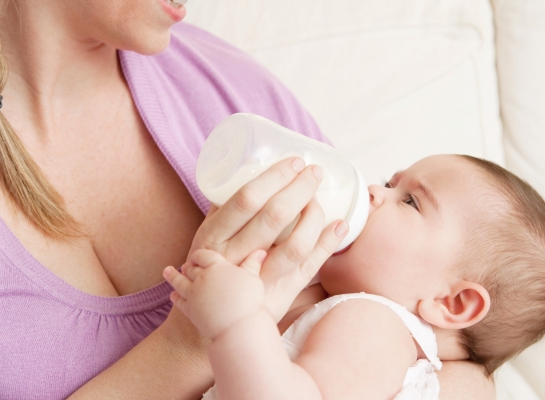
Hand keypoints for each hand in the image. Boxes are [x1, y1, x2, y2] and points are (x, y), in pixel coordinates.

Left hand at [164, 249, 267, 339]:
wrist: (239, 328)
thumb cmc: (250, 302)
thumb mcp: (254, 279)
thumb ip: (253, 264)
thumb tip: (261, 251)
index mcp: (217, 267)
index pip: (203, 255)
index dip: (199, 255)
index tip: (197, 256)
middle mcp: (202, 278)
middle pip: (190, 268)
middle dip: (188, 266)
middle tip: (185, 265)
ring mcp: (193, 294)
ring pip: (179, 282)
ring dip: (172, 276)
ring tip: (167, 271)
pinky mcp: (189, 310)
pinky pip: (179, 301)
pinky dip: (175, 297)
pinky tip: (172, 295)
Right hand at [185, 157, 347, 320]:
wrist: (205, 324)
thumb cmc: (208, 270)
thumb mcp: (206, 238)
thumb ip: (225, 212)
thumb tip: (249, 172)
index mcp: (213, 237)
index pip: (247, 200)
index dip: (274, 178)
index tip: (294, 162)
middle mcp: (234, 259)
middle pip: (274, 218)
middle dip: (300, 189)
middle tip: (315, 173)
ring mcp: (258, 281)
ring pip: (294, 246)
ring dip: (315, 217)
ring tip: (321, 199)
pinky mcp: (278, 297)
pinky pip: (308, 269)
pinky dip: (327, 245)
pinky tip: (340, 226)